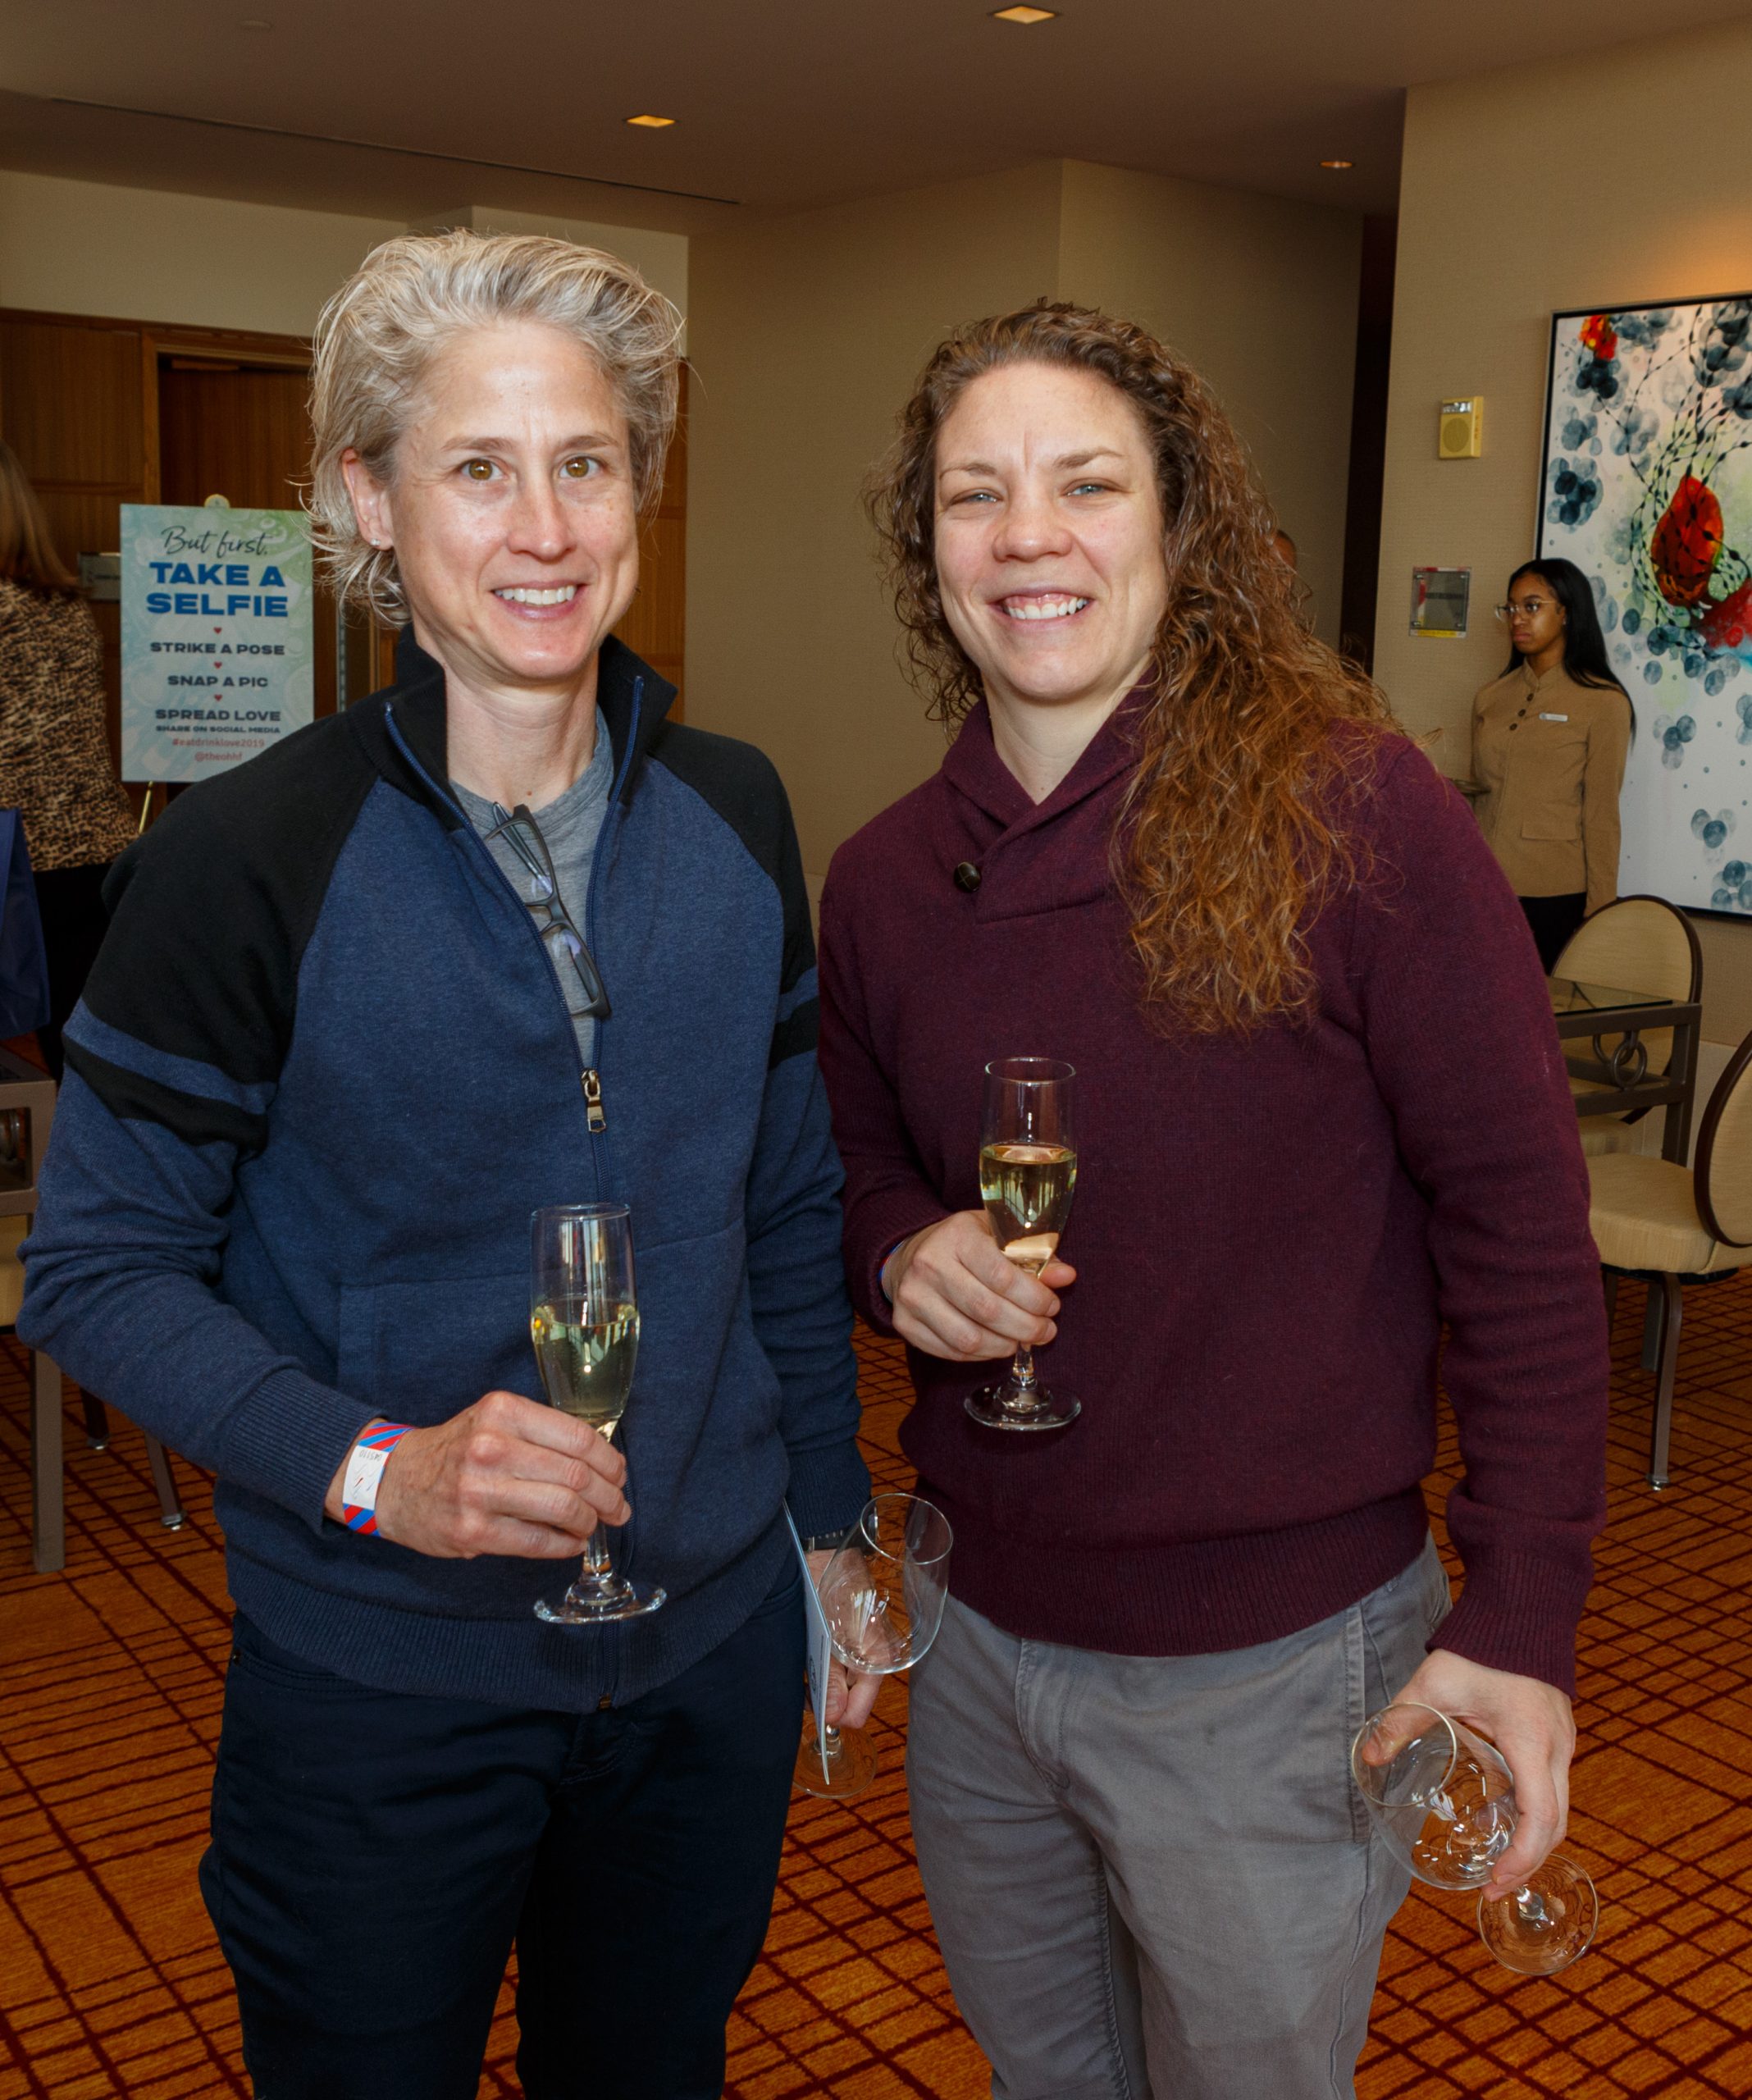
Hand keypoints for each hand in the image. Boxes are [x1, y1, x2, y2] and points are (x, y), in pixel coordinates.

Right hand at [324, 1392, 629, 1558]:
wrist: (394, 1480)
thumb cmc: (456, 1449)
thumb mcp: (493, 1421)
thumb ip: (540, 1432)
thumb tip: (602, 1459)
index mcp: (502, 1412)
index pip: (578, 1437)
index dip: (610, 1460)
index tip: (619, 1474)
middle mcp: (491, 1447)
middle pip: (576, 1475)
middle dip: (609, 1495)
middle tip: (618, 1507)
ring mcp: (479, 1491)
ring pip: (562, 1508)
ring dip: (590, 1521)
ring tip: (594, 1524)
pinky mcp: (472, 1530)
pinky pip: (536, 1541)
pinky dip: (564, 1545)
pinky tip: (571, 1542)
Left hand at [805, 1546, 881, 1727]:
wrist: (824, 1552)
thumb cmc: (831, 1589)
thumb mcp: (830, 1637)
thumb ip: (832, 1679)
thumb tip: (833, 1718)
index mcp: (876, 1660)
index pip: (858, 1712)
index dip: (833, 1715)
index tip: (810, 1706)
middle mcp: (870, 1660)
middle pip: (845, 1701)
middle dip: (822, 1700)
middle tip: (800, 1686)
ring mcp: (857, 1651)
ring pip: (836, 1687)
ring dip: (816, 1685)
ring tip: (798, 1667)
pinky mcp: (844, 1641)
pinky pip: (831, 1669)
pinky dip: (816, 1670)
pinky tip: (802, 1657)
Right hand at [881, 1210, 1075, 1362]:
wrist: (909, 1255)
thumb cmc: (962, 1244)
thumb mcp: (997, 1235)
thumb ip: (1032, 1254)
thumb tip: (1067, 1276)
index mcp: (956, 1236)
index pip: (1002, 1275)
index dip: (1034, 1298)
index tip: (1052, 1306)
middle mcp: (929, 1265)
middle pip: (987, 1311)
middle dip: (1026, 1327)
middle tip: (1045, 1331)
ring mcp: (912, 1297)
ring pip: (968, 1339)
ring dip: (1004, 1346)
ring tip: (1022, 1340)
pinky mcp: (904, 1324)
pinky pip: (950, 1352)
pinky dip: (981, 1355)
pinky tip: (996, 1345)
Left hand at [1365, 1649, 1575, 1899]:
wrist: (1520, 1613)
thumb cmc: (1480, 1648)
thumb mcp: (1435, 1684)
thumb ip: (1402, 1720)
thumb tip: (1369, 1756)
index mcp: (1530, 1740)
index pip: (1540, 1814)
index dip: (1522, 1855)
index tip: (1496, 1880)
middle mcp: (1557, 1748)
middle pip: (1556, 1822)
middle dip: (1527, 1860)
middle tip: (1492, 1886)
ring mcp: (1562, 1743)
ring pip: (1558, 1807)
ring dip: (1531, 1839)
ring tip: (1495, 1863)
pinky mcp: (1557, 1738)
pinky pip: (1552, 1787)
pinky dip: (1533, 1813)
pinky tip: (1500, 1819)